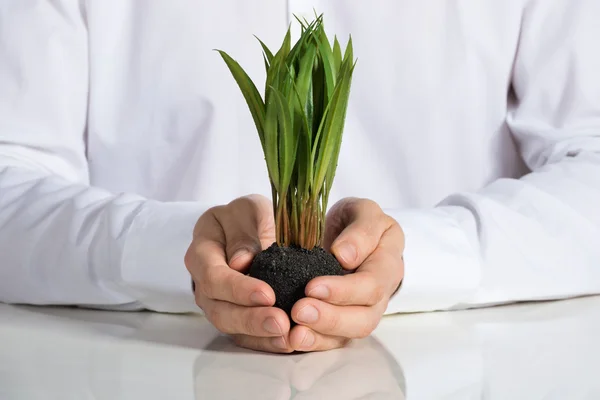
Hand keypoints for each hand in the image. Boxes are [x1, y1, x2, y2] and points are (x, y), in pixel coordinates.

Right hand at [184, 194, 293, 352]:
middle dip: (249, 319)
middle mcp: (202, 279)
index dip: (238, 288)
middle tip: (280, 323)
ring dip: (257, 334)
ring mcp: (215, 300)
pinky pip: (242, 334)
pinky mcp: (232, 314)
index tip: (268, 294)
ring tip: (286, 337)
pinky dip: (263, 340)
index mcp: (203, 248)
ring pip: (228, 325)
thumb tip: (241, 262)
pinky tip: (285, 342)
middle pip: (217, 308)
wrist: (251, 227)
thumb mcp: (251, 210)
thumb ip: (248, 231)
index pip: (213, 274)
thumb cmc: (250, 217)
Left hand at [288, 198, 403, 351]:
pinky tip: (293, 338)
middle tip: (299, 311)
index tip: (312, 286)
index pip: (372, 283)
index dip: (344, 290)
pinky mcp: (345, 322)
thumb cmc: (357, 223)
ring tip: (294, 332)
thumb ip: (361, 230)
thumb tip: (345, 256)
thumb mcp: (363, 212)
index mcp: (388, 262)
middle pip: (365, 317)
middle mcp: (380, 293)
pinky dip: (314, 342)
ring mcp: (364, 310)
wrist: (352, 235)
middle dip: (331, 317)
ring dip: (321, 334)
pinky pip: (334, 340)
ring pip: (350, 334)